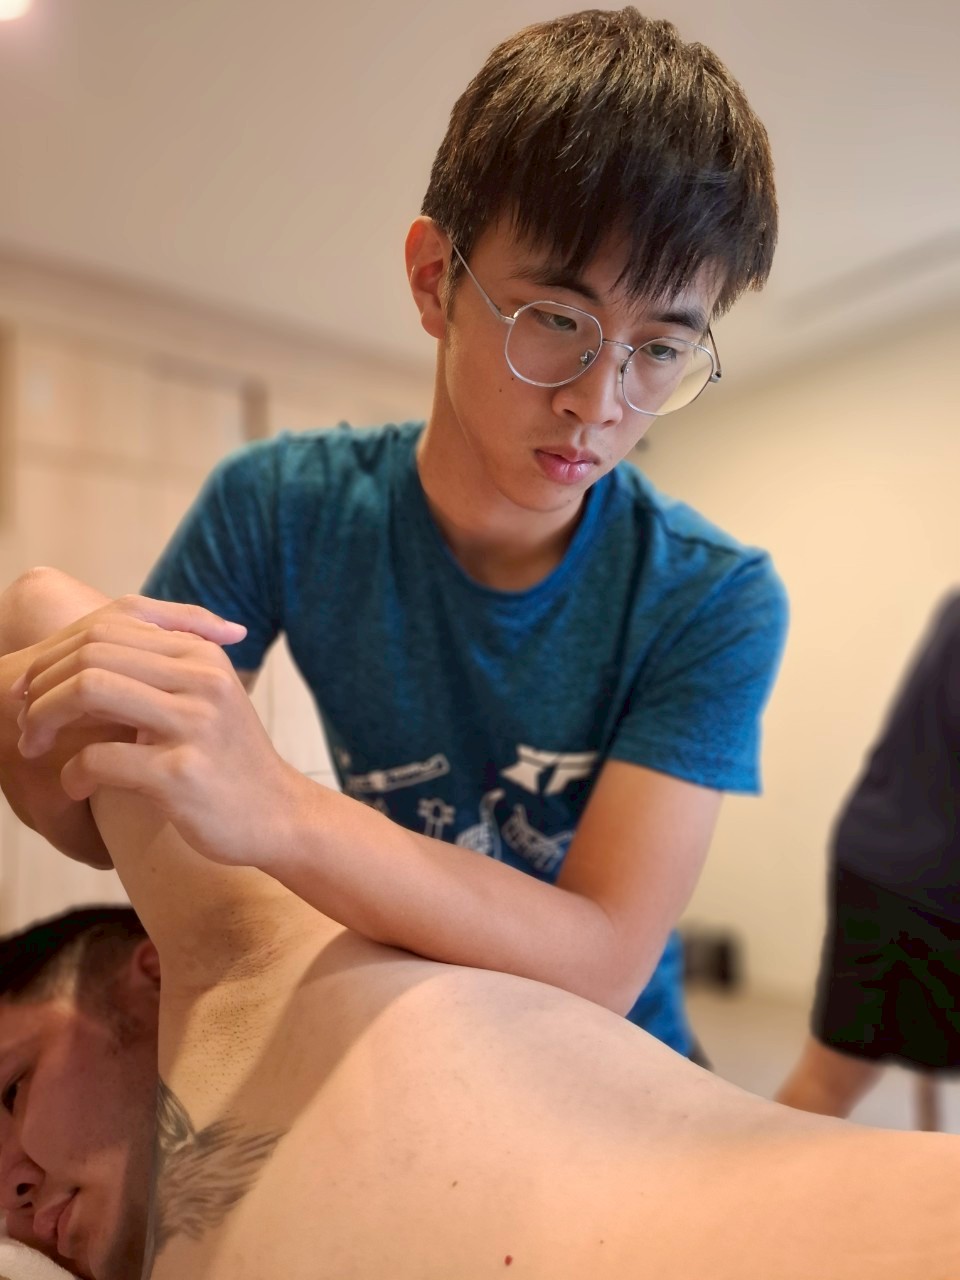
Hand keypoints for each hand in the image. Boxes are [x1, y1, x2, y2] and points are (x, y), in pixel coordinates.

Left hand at [15, 597, 305, 872]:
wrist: (279, 815)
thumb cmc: (229, 760)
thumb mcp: (206, 696)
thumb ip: (160, 669)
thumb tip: (84, 654)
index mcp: (201, 654)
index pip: (107, 629)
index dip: (57, 657)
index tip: (36, 692)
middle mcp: (201, 679)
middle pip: (91, 653)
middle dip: (43, 686)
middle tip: (28, 722)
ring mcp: (194, 724)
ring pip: (88, 691)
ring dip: (45, 719)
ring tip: (37, 747)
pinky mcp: (182, 774)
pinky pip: (99, 759)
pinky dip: (71, 774)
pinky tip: (76, 787)